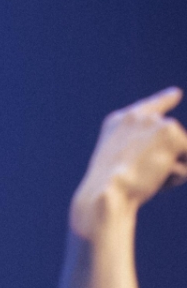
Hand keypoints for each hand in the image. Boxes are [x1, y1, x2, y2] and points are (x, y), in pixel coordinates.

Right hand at [70, 87, 186, 239]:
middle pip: (170, 136)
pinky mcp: (171, 132)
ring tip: (146, 179)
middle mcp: (137, 116)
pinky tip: (157, 179)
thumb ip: (139, 152)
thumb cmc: (110, 191)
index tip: (176, 94)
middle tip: (142, 176)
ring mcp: (154, 122)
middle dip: (169, 157)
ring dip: (170, 168)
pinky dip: (178, 175)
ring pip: (179, 150)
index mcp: (117, 123)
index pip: (148, 108)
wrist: (107, 194)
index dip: (164, 100)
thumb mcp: (119, 166)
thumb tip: (177, 155)